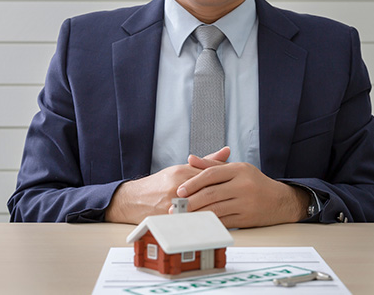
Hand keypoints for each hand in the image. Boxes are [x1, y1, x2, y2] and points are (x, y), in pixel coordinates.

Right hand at [104, 147, 230, 223]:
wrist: (134, 199)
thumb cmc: (160, 183)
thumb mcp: (181, 168)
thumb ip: (205, 161)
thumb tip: (227, 151)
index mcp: (182, 172)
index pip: (210, 174)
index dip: (226, 179)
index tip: (238, 183)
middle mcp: (178, 186)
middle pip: (207, 190)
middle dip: (223, 194)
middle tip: (239, 198)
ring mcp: (173, 203)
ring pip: (200, 206)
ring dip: (215, 209)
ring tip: (230, 210)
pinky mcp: (169, 217)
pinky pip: (190, 220)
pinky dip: (202, 221)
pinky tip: (214, 222)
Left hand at [177, 155, 309, 227]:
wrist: (280, 201)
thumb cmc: (254, 182)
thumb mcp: (237, 169)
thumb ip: (212, 164)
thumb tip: (190, 158)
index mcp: (239, 170)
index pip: (211, 175)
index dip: (193, 183)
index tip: (180, 191)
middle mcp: (243, 185)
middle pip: (211, 194)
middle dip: (191, 201)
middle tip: (176, 207)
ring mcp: (246, 203)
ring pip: (215, 209)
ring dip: (196, 214)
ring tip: (183, 216)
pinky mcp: (246, 219)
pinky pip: (223, 221)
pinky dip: (208, 222)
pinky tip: (198, 223)